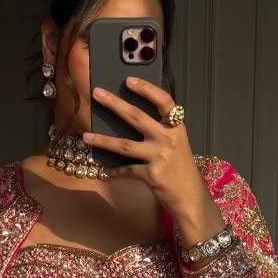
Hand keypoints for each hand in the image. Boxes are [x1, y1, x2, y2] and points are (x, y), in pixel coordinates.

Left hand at [82, 77, 225, 248]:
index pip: (164, 101)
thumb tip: (132, 119)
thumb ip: (162, 131)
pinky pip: (126, 170)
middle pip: (137, 117)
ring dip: (103, 140)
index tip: (129, 80)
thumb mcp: (177, 144)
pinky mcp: (151, 175)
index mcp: (176, 128)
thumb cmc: (181, 169)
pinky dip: (114, 171)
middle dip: (114, 104)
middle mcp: (168, 139)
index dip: (146, 89)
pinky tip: (104, 170)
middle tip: (97, 93)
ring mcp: (159, 157)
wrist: (191, 197)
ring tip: (86, 136)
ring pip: (125, 145)